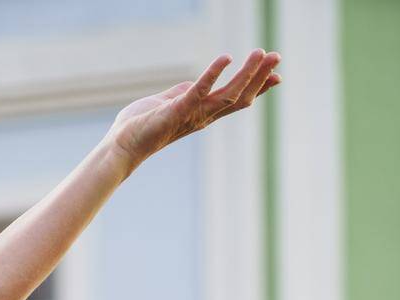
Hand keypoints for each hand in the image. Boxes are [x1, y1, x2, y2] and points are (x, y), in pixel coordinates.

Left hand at [106, 50, 280, 168]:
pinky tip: (226, 58)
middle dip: (260, 77)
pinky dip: (213, 74)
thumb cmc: (142, 125)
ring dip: (247, 74)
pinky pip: (199, 91)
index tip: (277, 75)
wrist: (122, 145)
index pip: (237, 100)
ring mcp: (192, 114)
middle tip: (277, 57)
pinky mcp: (177, 110)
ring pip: (229, 94)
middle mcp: (202, 116)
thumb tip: (196, 84)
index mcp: (202, 113)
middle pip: (240, 96)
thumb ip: (185, 93)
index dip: (258, 88)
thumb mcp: (169, 103)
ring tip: (261, 54)